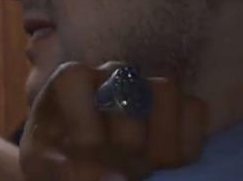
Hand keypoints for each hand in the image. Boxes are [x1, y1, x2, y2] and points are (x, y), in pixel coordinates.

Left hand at [21, 61, 207, 180]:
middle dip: (123, 143)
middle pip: (126, 93)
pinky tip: (162, 163)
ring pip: (165, 90)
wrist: (81, 165)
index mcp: (69, 79)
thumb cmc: (58, 159)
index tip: (82, 156)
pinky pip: (195, 109)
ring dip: (158, 139)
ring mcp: (145, 85)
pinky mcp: (177, 104)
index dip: (84, 127)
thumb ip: (65, 170)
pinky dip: (185, 143)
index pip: (75, 79)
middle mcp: (108, 73)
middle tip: (116, 164)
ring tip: (141, 164)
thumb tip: (114, 179)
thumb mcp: (46, 165)